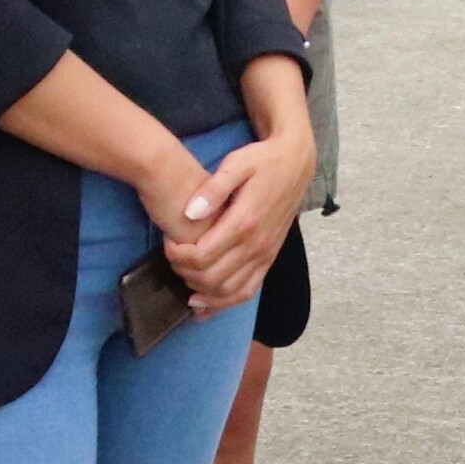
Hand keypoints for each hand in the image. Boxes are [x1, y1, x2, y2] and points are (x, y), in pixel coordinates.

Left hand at [153, 133, 311, 307]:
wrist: (296, 163)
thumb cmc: (262, 161)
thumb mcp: (236, 163)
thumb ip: (212, 188)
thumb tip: (190, 212)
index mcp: (245, 221)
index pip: (201, 255)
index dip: (177, 255)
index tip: (168, 241)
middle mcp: (257, 244)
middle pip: (211, 278)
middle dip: (184, 272)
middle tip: (173, 257)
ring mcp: (266, 255)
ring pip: (228, 292)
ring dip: (202, 292)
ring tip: (184, 277)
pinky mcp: (270, 259)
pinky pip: (248, 292)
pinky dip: (224, 302)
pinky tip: (205, 301)